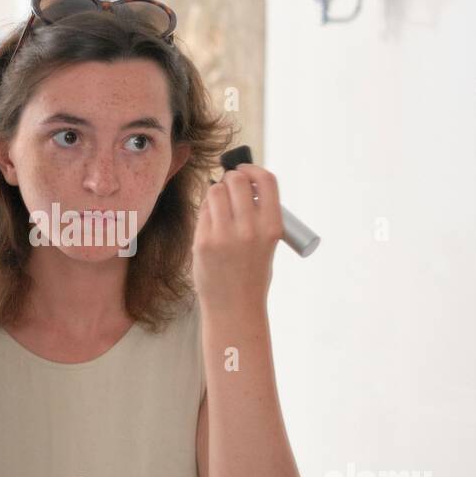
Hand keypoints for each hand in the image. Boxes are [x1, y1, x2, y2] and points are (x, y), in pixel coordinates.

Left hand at [192, 163, 282, 312]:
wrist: (235, 307)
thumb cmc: (252, 272)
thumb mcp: (267, 242)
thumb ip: (257, 212)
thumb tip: (240, 177)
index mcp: (272, 227)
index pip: (267, 180)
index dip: (253, 169)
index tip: (245, 169)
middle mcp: (249, 229)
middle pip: (237, 180)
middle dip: (231, 178)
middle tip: (229, 187)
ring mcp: (224, 235)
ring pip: (215, 191)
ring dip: (216, 192)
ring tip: (220, 208)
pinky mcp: (203, 241)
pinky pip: (203, 211)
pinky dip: (206, 212)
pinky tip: (211, 225)